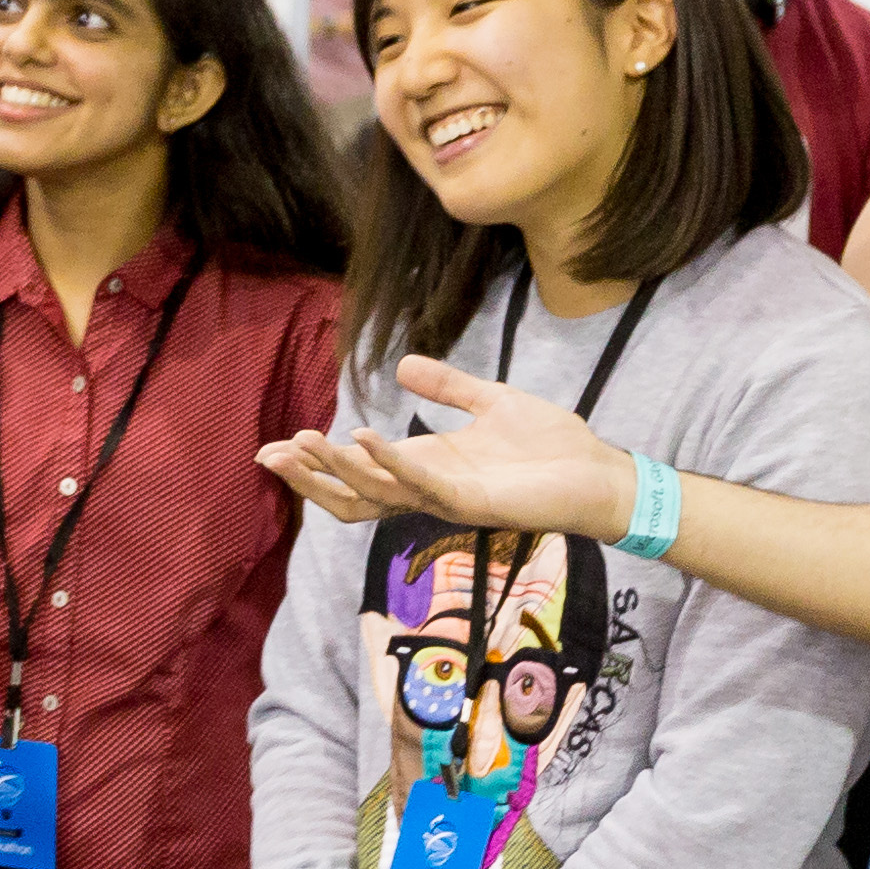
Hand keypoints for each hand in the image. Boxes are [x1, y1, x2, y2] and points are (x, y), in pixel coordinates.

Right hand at [257, 357, 637, 537]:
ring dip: (337, 469)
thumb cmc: (551, 445)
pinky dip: (390, 462)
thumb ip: (447, 387)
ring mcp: (447, 500)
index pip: (358, 472)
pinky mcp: (472, 503)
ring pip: (376, 494)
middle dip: (310, 476)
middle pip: (352, 494)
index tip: (274, 445)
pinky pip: (421, 484)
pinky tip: (365, 437)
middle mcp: (428, 490)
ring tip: (305, 442)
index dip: (316, 462)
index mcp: (427, 466)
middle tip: (269, 453)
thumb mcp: (490, 401)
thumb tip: (403, 365)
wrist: (599, 472)